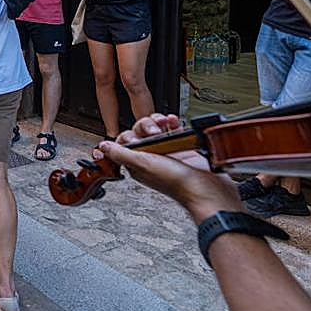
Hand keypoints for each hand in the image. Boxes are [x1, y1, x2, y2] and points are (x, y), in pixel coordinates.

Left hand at [96, 113, 241, 220]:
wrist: (208, 190)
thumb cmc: (177, 183)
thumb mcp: (143, 165)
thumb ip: (121, 154)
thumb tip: (102, 147)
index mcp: (137, 163)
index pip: (124, 142)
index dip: (128, 135)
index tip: (136, 136)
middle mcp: (151, 157)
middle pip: (140, 131)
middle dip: (146, 125)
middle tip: (155, 132)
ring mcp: (167, 152)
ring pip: (156, 128)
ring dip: (158, 121)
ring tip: (165, 123)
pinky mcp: (183, 147)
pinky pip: (174, 129)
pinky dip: (173, 122)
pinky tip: (175, 122)